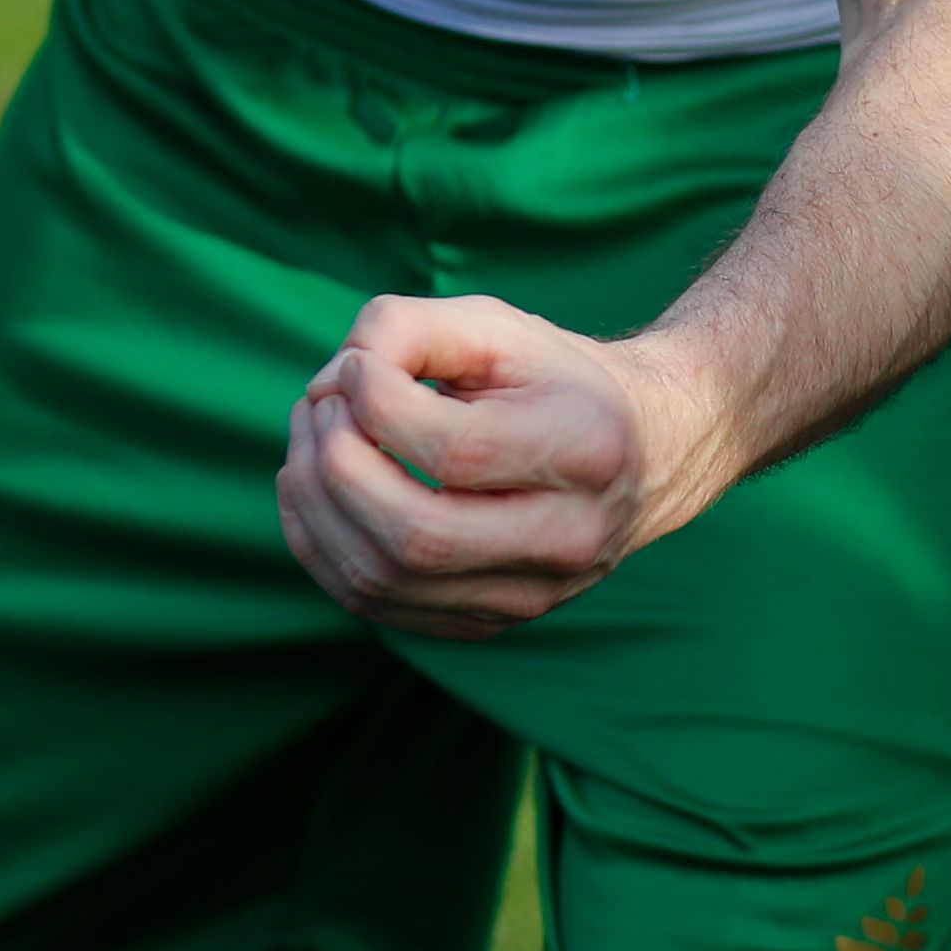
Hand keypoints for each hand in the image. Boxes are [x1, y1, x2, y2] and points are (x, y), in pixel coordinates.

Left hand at [274, 291, 738, 638]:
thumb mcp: (496, 326)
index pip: (454, 451)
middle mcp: (567, 541)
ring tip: (309, 438)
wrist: (641, 454)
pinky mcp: (485, 624)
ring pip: (383, 581)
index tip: (355, 366)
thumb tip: (330, 385)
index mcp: (585, 451)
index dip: (376, 403)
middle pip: (415, 534)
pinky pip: (374, 604)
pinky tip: (314, 489)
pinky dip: (321, 546)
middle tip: (316, 406)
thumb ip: (407, 327)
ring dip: (315, 506)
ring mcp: (528, 597)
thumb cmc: (553, 379)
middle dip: (335, 465)